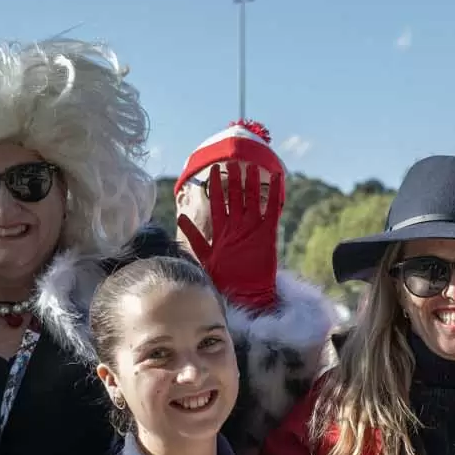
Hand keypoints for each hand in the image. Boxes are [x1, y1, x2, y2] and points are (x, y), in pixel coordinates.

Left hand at [177, 164, 283, 300]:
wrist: (246, 292)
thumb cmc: (225, 278)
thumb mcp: (205, 256)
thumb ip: (195, 236)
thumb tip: (178, 217)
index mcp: (222, 230)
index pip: (218, 202)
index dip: (216, 185)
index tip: (213, 167)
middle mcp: (238, 226)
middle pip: (236, 197)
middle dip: (234, 180)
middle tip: (234, 161)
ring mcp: (253, 228)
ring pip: (253, 200)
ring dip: (252, 184)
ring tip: (252, 166)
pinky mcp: (268, 234)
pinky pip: (271, 211)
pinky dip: (273, 196)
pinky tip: (275, 180)